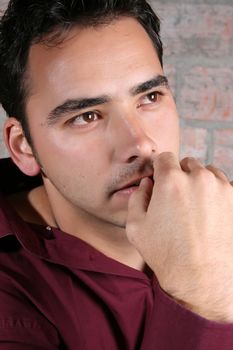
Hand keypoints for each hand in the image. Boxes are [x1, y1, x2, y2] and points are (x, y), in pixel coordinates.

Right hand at [126, 152, 232, 321]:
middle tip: (177, 198)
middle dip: (180, 176)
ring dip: (199, 182)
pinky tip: (210, 211)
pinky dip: (217, 193)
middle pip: (187, 164)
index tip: (161, 180)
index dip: (160, 168)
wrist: (202, 280)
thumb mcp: (136, 227)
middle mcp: (198, 178)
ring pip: (207, 173)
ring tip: (195, 206)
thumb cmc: (166, 254)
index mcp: (171, 181)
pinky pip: (225, 185)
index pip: (164, 157)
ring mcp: (222, 188)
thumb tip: (148, 183)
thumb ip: (138, 197)